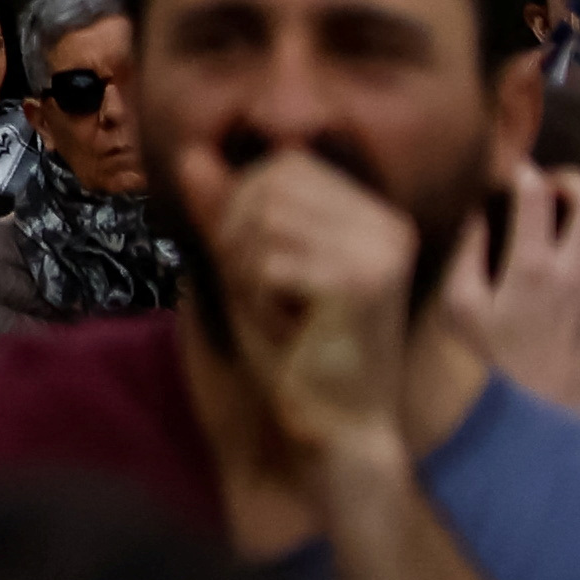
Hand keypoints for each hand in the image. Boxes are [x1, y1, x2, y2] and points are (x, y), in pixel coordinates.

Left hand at [213, 140, 450, 455]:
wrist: (334, 426)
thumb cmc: (294, 350)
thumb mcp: (251, 267)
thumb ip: (225, 210)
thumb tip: (192, 153)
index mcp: (375, 215)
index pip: (283, 167)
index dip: (244, 210)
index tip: (263, 269)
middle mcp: (388, 224)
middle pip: (269, 184)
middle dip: (241, 239)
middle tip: (269, 297)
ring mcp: (380, 251)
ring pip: (263, 220)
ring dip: (248, 270)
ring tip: (280, 313)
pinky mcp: (360, 283)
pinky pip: (267, 261)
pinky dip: (258, 297)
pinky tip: (289, 330)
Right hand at [439, 162, 579, 419]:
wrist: (540, 421)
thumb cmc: (487, 365)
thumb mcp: (459, 309)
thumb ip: (468, 254)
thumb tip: (479, 214)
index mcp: (531, 266)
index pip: (538, 194)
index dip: (524, 171)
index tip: (511, 169)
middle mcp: (576, 272)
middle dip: (575, 180)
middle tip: (551, 184)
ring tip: (568, 222)